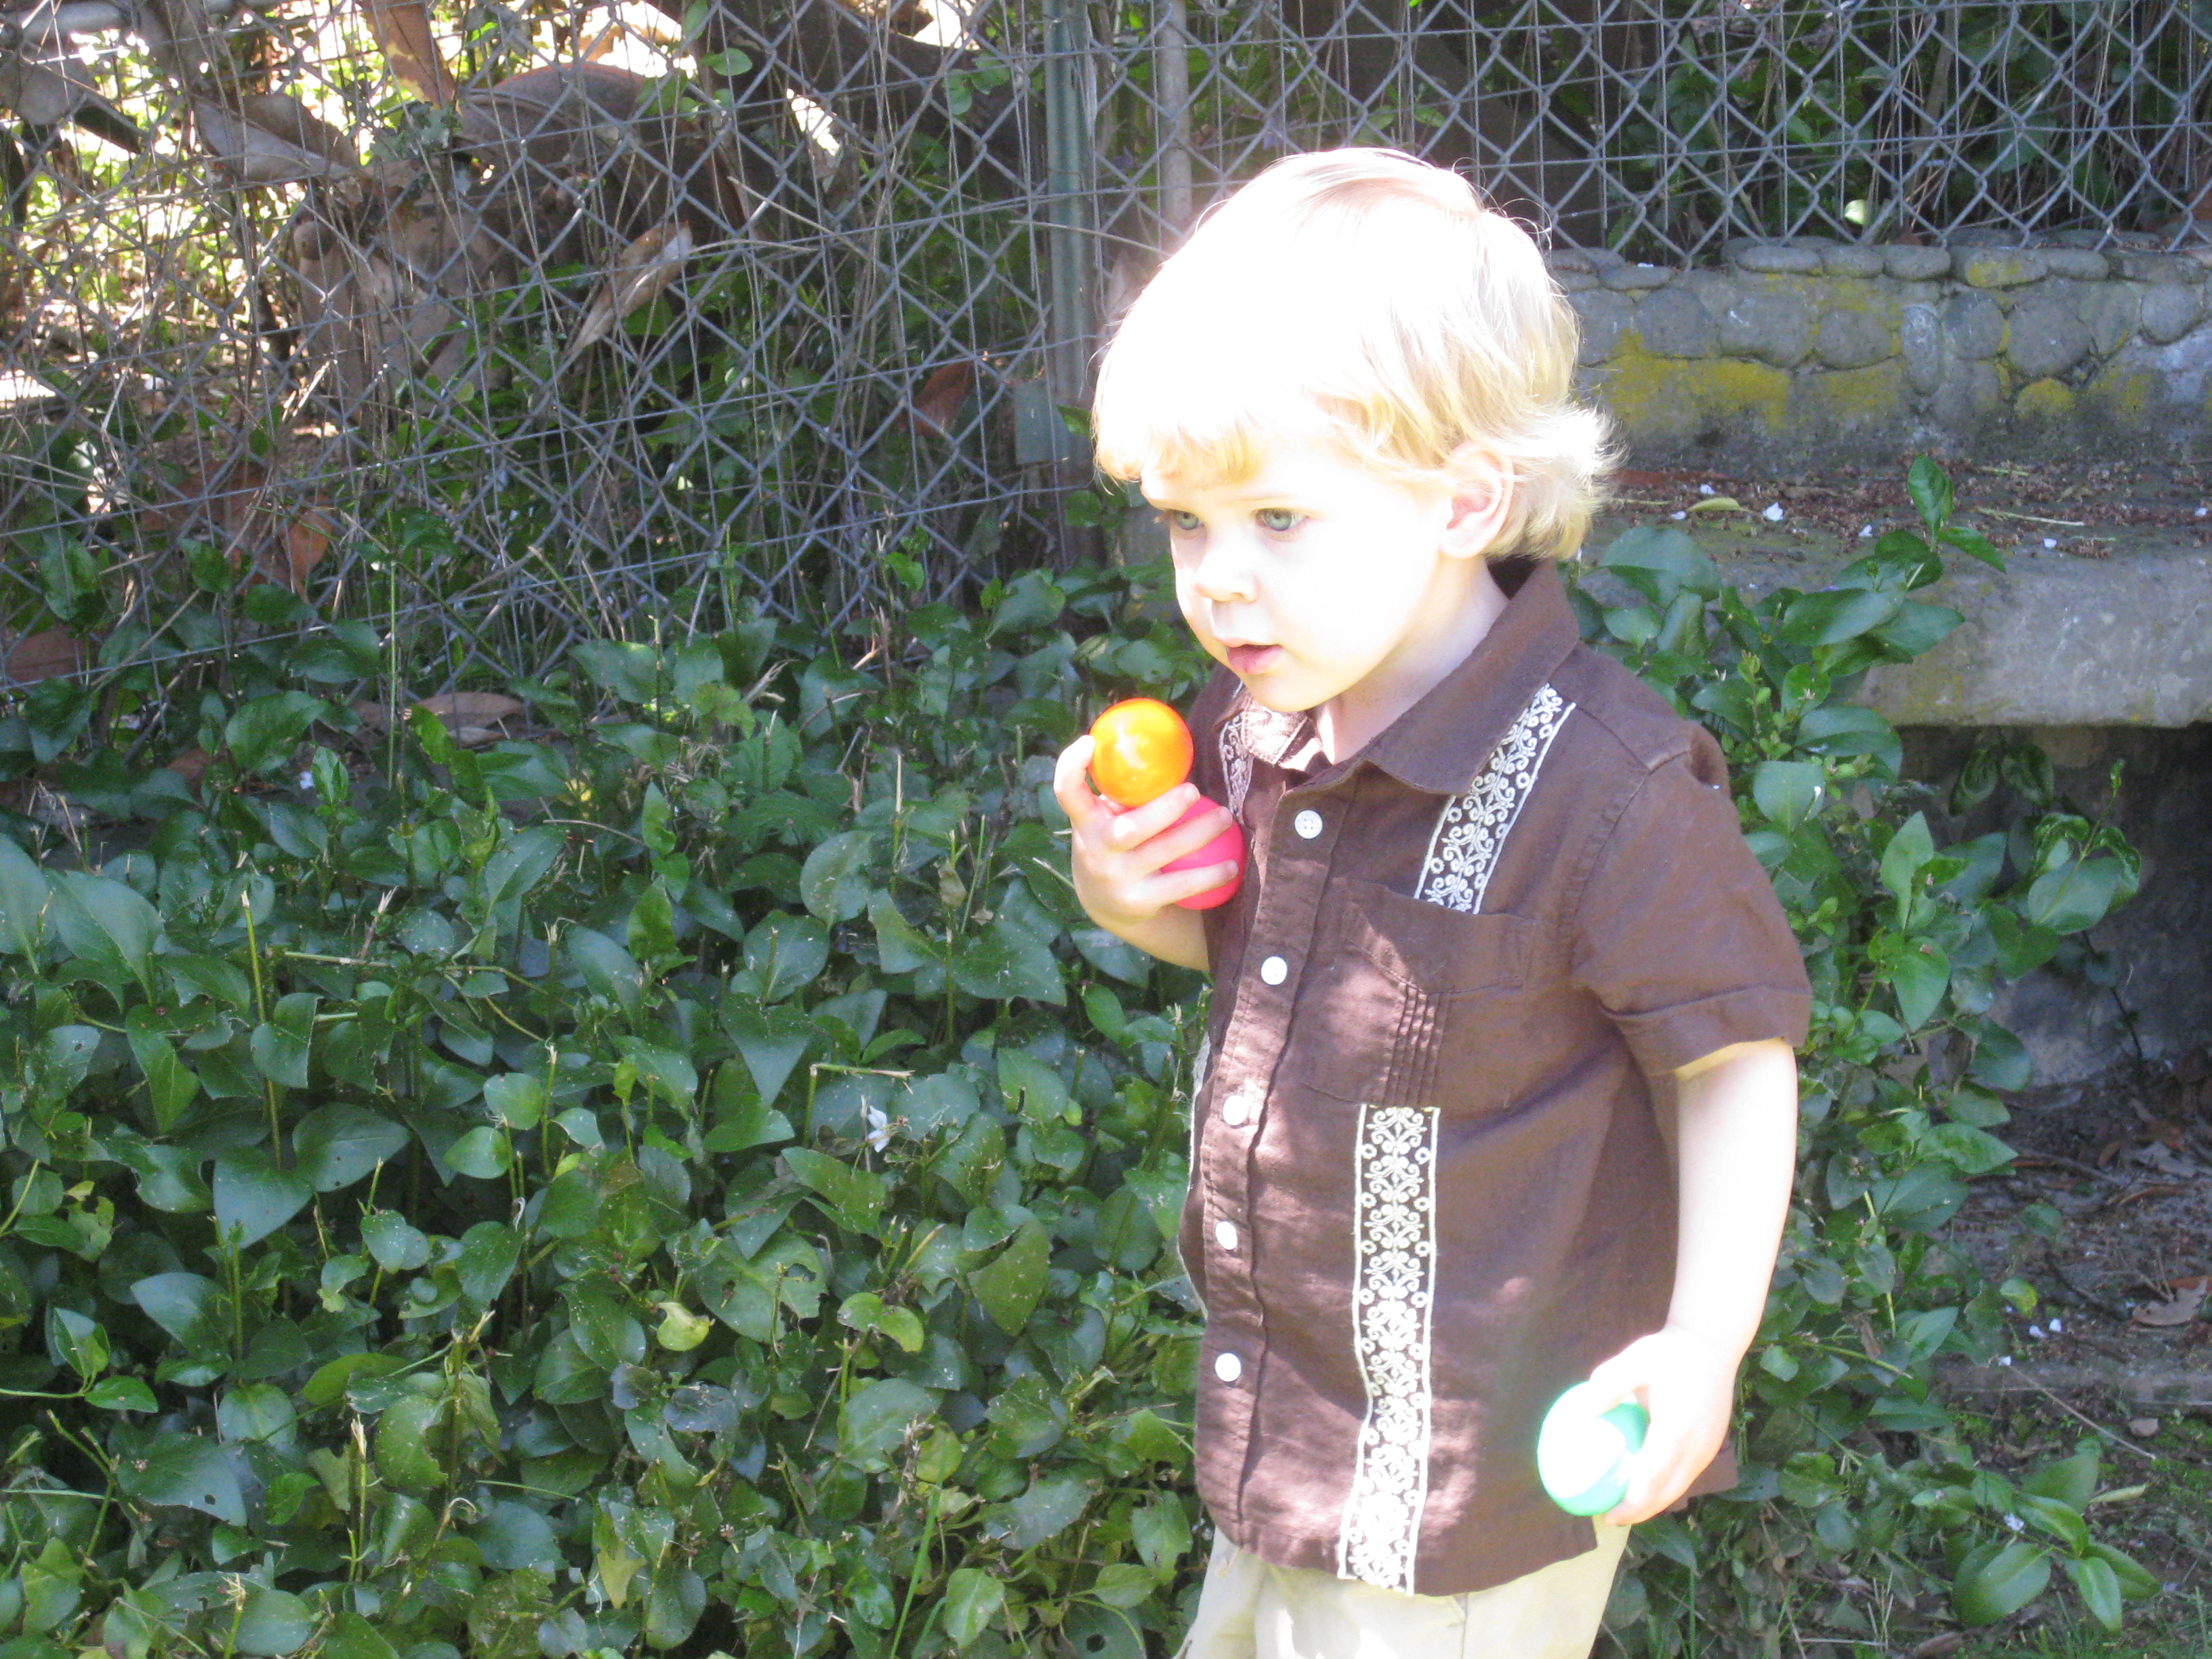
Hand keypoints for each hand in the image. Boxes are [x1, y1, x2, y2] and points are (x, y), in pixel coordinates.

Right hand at [1053, 735, 1239, 933]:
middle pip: (1129, 829)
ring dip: (1200, 832)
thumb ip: (1125, 792)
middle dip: (1165, 808)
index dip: (1071, 767)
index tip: (1088, 742)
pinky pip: (1181, 885)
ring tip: (1225, 818)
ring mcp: (1117, 878)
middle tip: (1193, 790)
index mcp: (1087, 822)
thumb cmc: (1116, 844)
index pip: (1067, 793)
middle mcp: (1097, 850)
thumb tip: (1169, 745)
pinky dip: (1211, 874)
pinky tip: (1232, 866)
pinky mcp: (1139, 902)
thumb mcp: (1107, 818)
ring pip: (1163, 852)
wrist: (1106, 904)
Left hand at [1584, 1324, 1743, 1525]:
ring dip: (1654, 1501)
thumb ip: (1610, 1383)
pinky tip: (1645, 1481)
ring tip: (1625, 1507)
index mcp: (1676, 1431)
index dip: (1632, 1504)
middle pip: (1667, 1493)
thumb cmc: (1670, 1351)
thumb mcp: (1637, 1358)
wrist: (1713, 1344)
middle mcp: (1697, 1447)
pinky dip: (1665, 1485)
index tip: (1608, 1515)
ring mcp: (1708, 1448)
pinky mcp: (1711, 1444)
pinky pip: (1686, 1473)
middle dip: (1641, 1512)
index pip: (1652, 1480)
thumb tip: (1586, 1409)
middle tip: (1611, 1518)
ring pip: (1679, 1486)